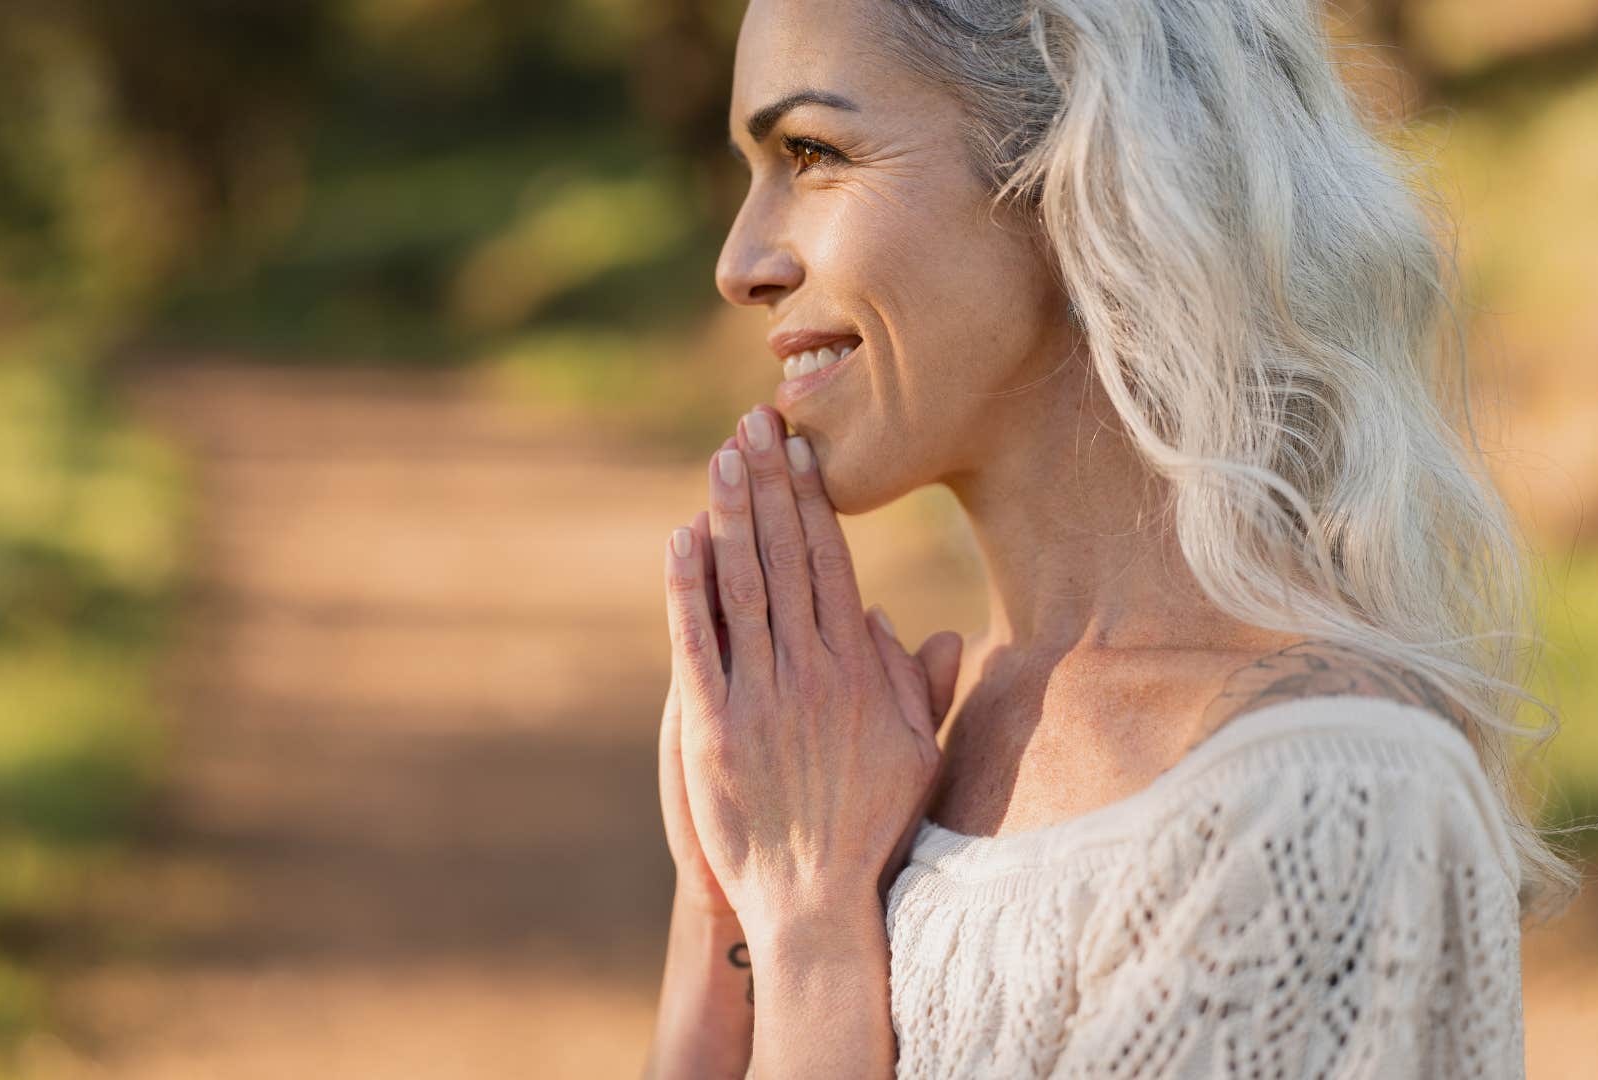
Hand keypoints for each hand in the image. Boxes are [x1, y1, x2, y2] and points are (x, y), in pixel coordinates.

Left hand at [662, 405, 963, 941]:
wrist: (817, 900)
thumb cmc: (873, 827)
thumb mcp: (917, 753)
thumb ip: (912, 684)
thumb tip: (896, 621)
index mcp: (858, 671)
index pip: (833, 564)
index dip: (813, 502)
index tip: (799, 451)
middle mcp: (811, 671)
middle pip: (786, 558)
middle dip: (768, 485)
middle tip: (752, 423)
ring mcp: (760, 698)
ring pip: (743, 587)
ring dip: (730, 517)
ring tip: (720, 457)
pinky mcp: (713, 730)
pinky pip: (697, 646)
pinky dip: (686, 591)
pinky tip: (680, 541)